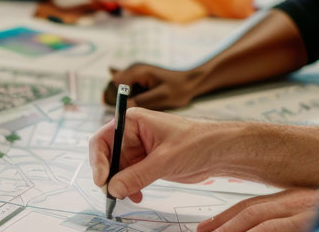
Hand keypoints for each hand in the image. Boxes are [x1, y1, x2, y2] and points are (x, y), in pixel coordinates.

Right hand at [89, 108, 221, 201]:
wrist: (220, 151)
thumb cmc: (197, 141)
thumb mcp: (165, 159)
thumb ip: (137, 175)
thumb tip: (113, 188)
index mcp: (132, 122)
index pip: (103, 139)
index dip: (98, 160)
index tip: (102, 179)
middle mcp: (132, 135)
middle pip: (107, 157)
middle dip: (109, 176)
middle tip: (112, 193)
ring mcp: (139, 150)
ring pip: (118, 170)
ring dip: (119, 185)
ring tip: (127, 196)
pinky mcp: (147, 163)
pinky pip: (129, 177)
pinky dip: (129, 188)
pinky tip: (137, 196)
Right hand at [104, 64, 198, 109]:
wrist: (191, 82)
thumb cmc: (179, 89)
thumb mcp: (161, 98)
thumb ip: (141, 101)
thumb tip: (124, 107)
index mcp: (138, 71)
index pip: (116, 84)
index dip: (118, 98)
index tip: (126, 109)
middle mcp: (133, 69)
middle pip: (114, 85)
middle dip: (119, 99)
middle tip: (131, 110)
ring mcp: (135, 73)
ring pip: (119, 88)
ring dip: (124, 98)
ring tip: (138, 106)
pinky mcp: (138, 79)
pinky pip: (127, 89)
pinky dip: (130, 97)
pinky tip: (140, 103)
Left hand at [196, 188, 318, 231]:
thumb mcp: (310, 214)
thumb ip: (284, 219)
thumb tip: (256, 227)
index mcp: (295, 197)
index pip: (252, 204)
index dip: (225, 216)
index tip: (206, 227)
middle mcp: (298, 200)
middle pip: (250, 209)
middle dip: (222, 222)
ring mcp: (305, 209)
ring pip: (257, 217)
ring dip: (231, 227)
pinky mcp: (313, 218)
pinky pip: (275, 227)